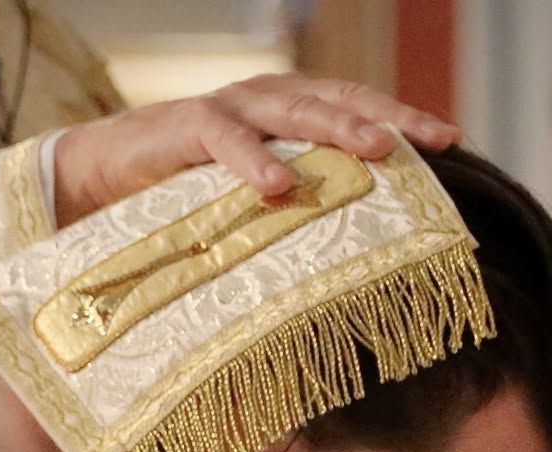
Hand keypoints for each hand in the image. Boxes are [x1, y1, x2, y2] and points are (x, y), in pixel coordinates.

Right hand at [52, 75, 461, 226]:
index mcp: (286, 110)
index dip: (401, 115)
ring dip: (334, 128)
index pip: (354, 102)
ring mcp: (226, 108)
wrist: (100, 175)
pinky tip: (278, 184)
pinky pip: (224, 138)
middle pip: (334, 99)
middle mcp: (263, 99)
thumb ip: (295, 205)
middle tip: (427, 143)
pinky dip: (252, 160)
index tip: (451, 140)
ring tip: (372, 151)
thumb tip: (356, 253)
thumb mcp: (250, 197)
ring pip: (290, 109)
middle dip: (383, 118)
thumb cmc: (184, 192)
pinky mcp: (184, 127)